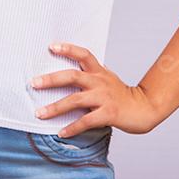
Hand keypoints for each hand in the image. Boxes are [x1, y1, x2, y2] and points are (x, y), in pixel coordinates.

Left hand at [30, 41, 160, 135]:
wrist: (144, 108)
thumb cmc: (121, 94)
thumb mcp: (106, 78)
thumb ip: (90, 73)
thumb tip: (68, 69)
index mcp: (99, 71)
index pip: (83, 54)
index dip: (68, 48)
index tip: (51, 46)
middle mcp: (100, 82)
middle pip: (72, 76)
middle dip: (51, 80)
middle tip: (34, 83)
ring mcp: (104, 98)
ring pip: (75, 100)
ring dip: (55, 107)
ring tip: (39, 113)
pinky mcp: (108, 114)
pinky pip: (86, 121)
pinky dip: (72, 128)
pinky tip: (61, 132)